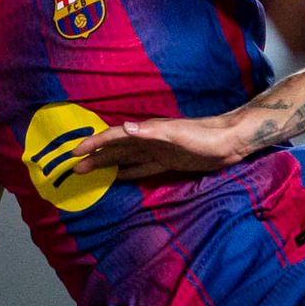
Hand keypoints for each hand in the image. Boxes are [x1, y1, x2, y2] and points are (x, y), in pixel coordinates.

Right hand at [67, 107, 263, 187]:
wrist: (230, 141)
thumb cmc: (205, 136)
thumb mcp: (178, 135)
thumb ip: (151, 131)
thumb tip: (124, 128)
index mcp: (147, 132)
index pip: (114, 137)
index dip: (94, 143)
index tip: (76, 152)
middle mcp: (149, 140)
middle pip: (116, 149)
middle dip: (95, 157)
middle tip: (74, 168)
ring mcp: (158, 151)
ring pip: (125, 158)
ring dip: (108, 164)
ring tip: (89, 172)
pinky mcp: (168, 162)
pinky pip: (142, 168)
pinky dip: (128, 172)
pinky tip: (119, 177)